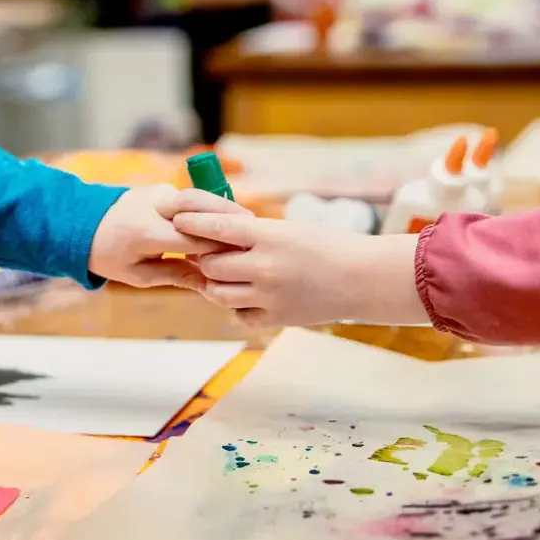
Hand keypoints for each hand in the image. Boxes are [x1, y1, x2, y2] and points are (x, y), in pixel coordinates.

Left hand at [89, 186, 248, 288]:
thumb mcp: (138, 275)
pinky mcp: (163, 188)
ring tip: (250, 223)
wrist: (83, 224)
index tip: (242, 258)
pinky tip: (230, 219)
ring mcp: (158, 193)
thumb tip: (209, 283)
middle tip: (256, 231)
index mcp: (144, 232)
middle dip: (229, 219)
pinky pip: (192, 198)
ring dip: (225, 209)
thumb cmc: (109, 256)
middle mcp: (153, 206)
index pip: (192, 240)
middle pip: (201, 209)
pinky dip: (211, 207)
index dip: (219, 249)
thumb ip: (175, 276)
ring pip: (200, 198)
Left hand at [172, 214, 426, 326]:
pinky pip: (238, 313)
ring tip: (226, 275)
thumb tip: (215, 232)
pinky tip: (250, 295)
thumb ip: (254, 234)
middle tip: (205, 252)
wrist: (362, 279)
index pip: (217, 228)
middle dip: (205, 258)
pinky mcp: (275, 318)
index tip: (177, 221)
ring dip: (216, 283)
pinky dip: (238, 305)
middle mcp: (265, 266)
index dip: (192, 225)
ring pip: (218, 292)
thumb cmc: (328, 247)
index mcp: (269, 236)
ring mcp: (268, 295)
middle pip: (211, 264)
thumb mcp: (289, 230)